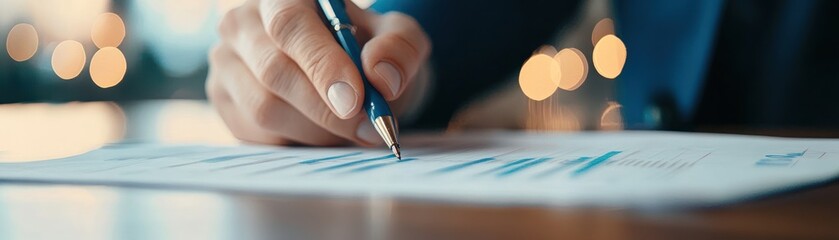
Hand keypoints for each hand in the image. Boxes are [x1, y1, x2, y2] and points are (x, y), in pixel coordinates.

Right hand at [207, 0, 430, 145]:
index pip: (290, 26)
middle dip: (325, 109)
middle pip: (273, 71)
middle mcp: (244, 23)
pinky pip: (256, 135)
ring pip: (263, 109)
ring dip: (316, 131)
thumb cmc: (368, 49)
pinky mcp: (224, 101)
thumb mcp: (398, 39)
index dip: (322, 65)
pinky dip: (298, 142)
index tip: (355, 100)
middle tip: (367, 129)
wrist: (347, 75)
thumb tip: (381, 77)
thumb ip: (399, 48)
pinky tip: (323, 133)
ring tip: (351, 131)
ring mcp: (227, 62)